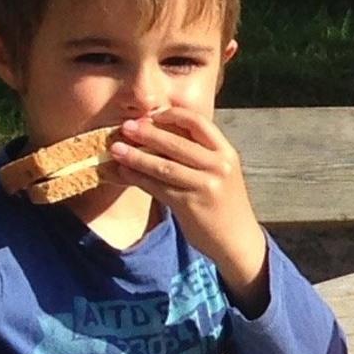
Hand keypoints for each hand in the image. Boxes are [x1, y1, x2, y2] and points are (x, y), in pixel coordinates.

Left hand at [106, 106, 270, 305]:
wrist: (237, 239)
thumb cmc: (223, 202)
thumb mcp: (220, 172)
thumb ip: (198, 154)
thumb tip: (158, 133)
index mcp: (226, 152)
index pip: (198, 122)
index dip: (171, 115)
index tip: (151, 115)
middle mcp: (219, 166)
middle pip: (177, 143)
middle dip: (147, 133)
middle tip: (126, 128)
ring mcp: (205, 186)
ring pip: (164, 166)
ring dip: (136, 156)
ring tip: (116, 149)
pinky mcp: (190, 206)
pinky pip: (158, 187)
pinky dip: (138, 178)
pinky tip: (124, 172)